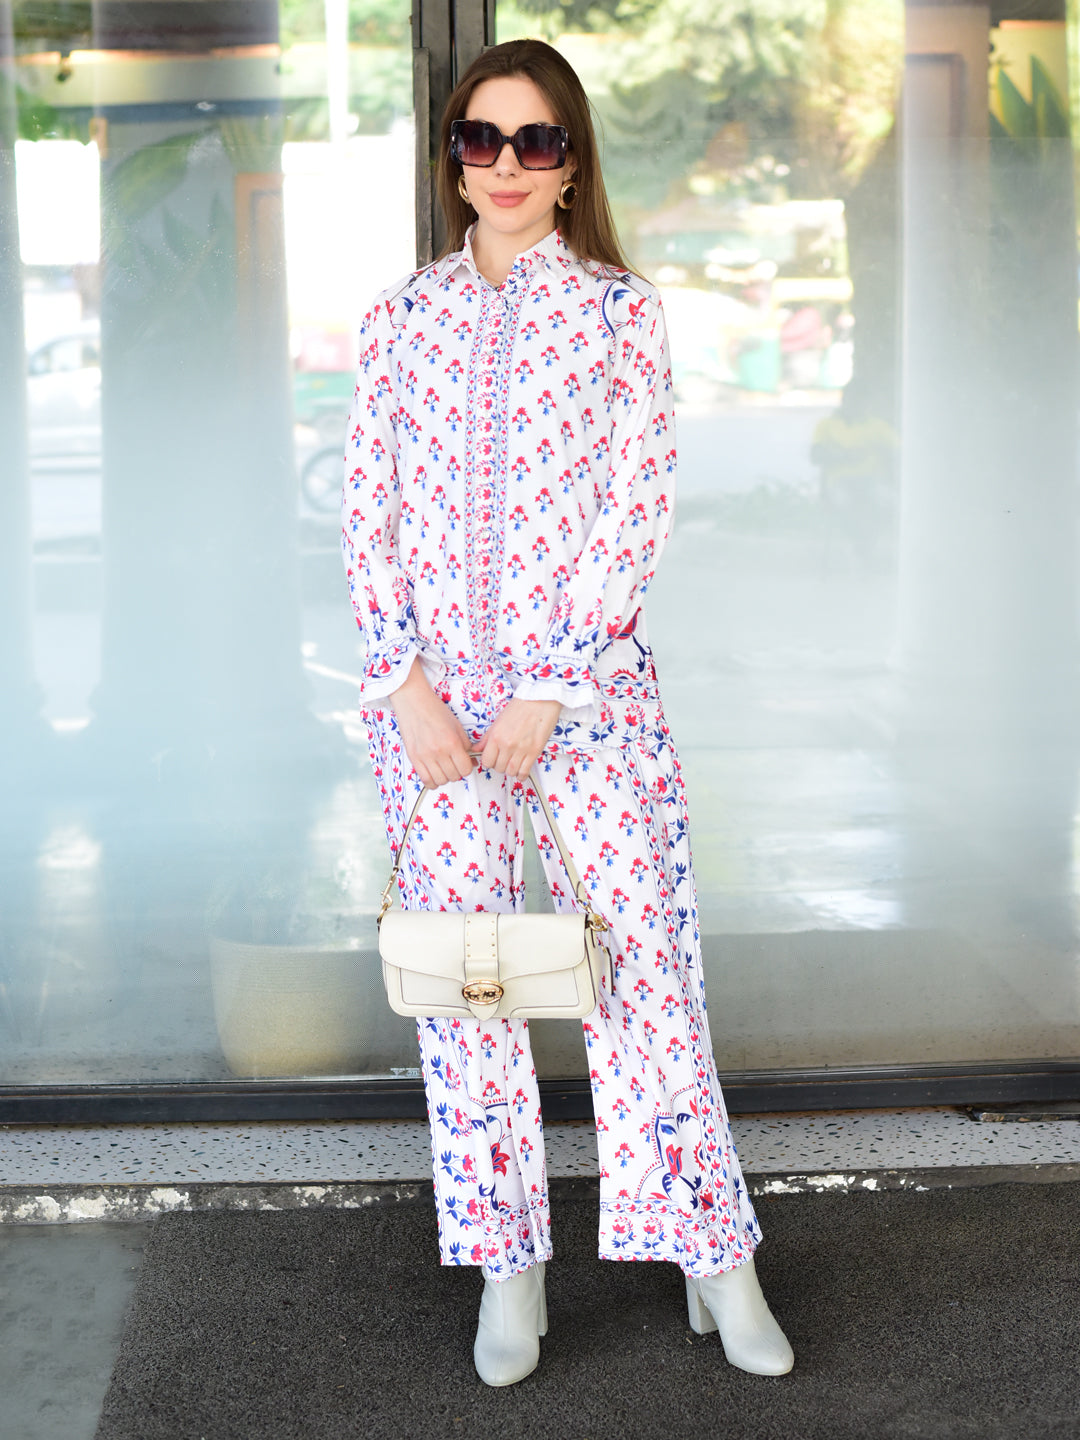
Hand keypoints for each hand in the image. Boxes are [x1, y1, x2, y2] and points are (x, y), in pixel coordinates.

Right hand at [388, 659, 475, 787]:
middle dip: (457, 772)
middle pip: (454, 776)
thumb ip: (466, 745)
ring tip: (444, 768)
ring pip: (440, 781)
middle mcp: (439, 751)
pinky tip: (434, 774)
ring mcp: (425, 756)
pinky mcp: (414, 758)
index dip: (467, 767)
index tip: (464, 763)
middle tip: (454, 764)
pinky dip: (432, 782)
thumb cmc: (435, 710)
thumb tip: (472, 761)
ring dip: (445, 777)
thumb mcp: (456, 725)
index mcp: (452, 742)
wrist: (413, 702)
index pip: (465, 769)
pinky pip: (425, 780)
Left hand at [477, 699, 561, 778]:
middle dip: (499, 766)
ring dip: (510, 770)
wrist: (540, 700)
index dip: (489, 762)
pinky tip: (521, 771)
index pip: (486, 761)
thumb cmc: (520, 707)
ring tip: (512, 764)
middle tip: (503, 760)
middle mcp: (507, 745)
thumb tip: (476, 749)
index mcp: (496, 736)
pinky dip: (521, 774)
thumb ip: (486, 738)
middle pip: (498, 768)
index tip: (493, 759)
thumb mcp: (498, 721)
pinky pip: (524, 771)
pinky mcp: (534, 752)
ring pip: (510, 772)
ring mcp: (521, 749)